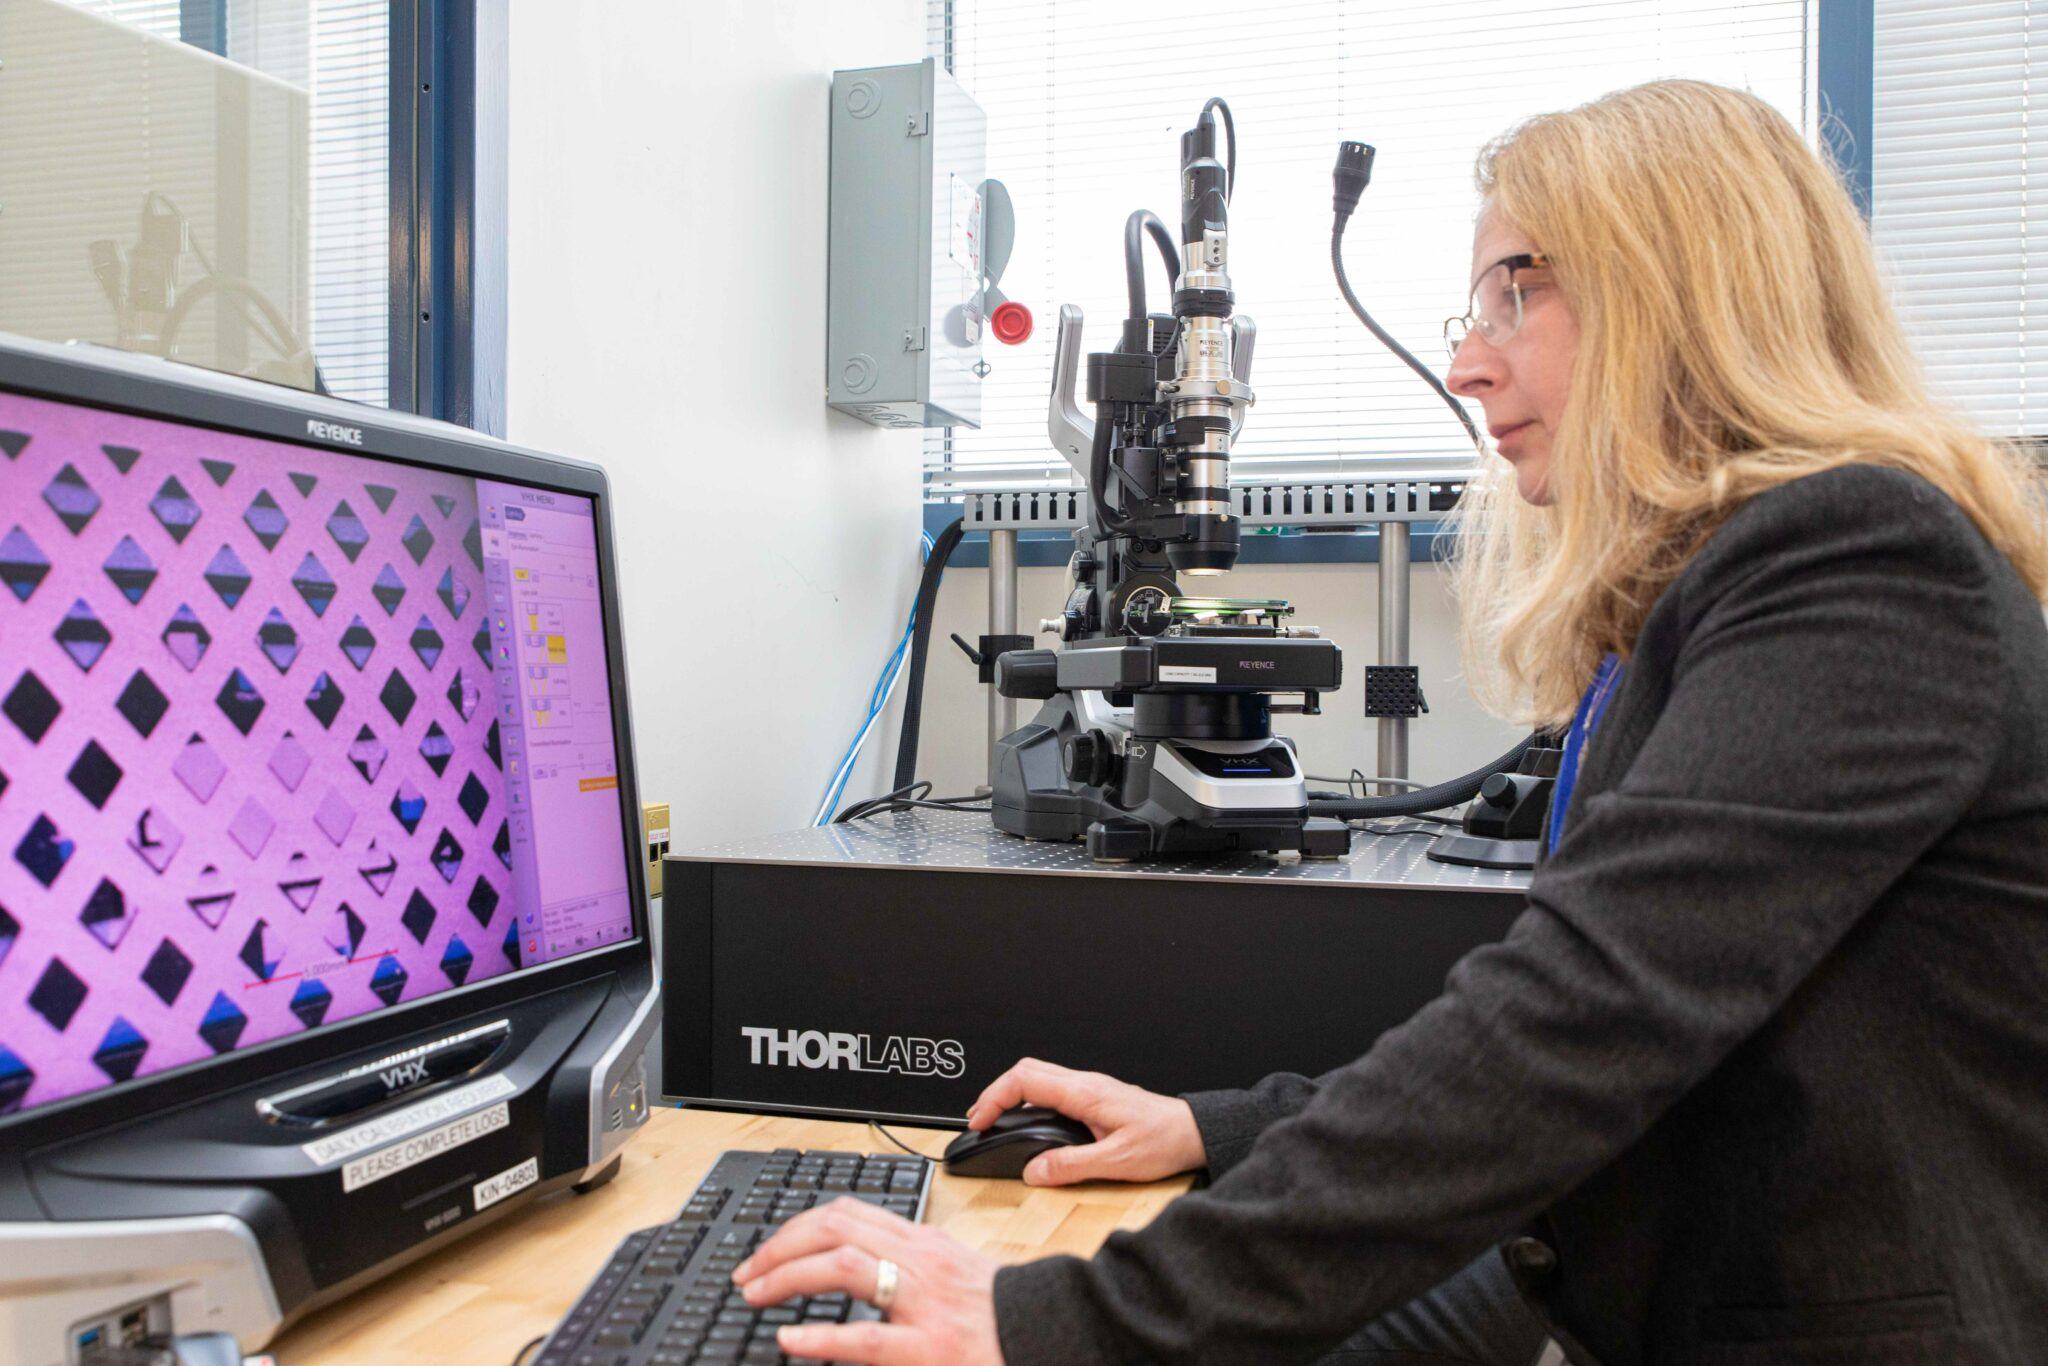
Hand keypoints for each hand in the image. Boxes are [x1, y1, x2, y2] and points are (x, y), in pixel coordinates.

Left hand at [732, 1197, 1002, 1364]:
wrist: (1051, 1336)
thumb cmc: (1005, 1312)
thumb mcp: (956, 1271)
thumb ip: (910, 1264)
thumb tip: (858, 1264)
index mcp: (924, 1242)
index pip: (849, 1211)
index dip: (798, 1225)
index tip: (769, 1247)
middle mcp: (921, 1262)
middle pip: (835, 1227)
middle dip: (781, 1245)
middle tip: (749, 1272)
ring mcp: (925, 1303)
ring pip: (843, 1266)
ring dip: (787, 1275)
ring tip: (756, 1294)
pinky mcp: (929, 1347)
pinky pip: (865, 1338)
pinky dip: (820, 1336)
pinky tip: (790, 1338)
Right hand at [966, 1057, 1205, 1185]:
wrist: (1193, 1132)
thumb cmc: (1165, 1141)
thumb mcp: (1117, 1162)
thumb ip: (1072, 1166)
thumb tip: (1035, 1171)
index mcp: (1085, 1093)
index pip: (1025, 1081)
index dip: (994, 1098)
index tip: (980, 1122)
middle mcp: (1085, 1084)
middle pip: (1026, 1070)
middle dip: (995, 1093)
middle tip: (979, 1121)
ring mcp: (1089, 1088)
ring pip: (1038, 1077)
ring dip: (1011, 1095)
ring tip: (995, 1121)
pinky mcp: (1095, 1097)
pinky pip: (1052, 1088)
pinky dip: (1029, 1101)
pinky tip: (1028, 1122)